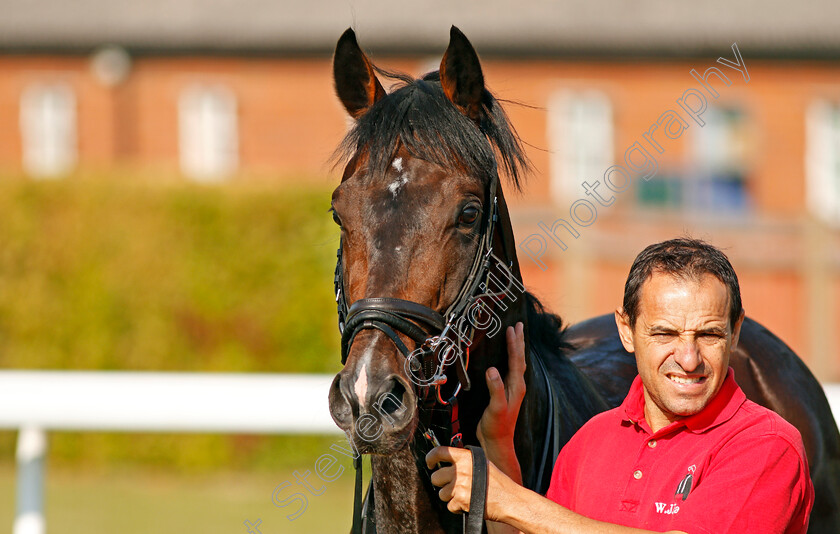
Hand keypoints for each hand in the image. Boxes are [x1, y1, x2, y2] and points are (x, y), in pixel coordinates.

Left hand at [426, 445, 517, 524]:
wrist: (509, 500)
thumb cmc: (498, 483)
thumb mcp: (482, 463)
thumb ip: (465, 460)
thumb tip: (449, 460)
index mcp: (465, 458)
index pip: (439, 452)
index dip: (430, 457)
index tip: (430, 463)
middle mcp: (460, 470)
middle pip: (435, 477)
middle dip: (442, 483)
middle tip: (453, 486)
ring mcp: (459, 486)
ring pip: (441, 494)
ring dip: (450, 497)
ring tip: (464, 495)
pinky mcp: (460, 501)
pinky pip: (449, 506)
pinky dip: (457, 507)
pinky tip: (468, 503)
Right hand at [477, 322, 525, 481]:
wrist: (497, 442)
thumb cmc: (497, 426)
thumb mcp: (496, 407)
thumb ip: (496, 388)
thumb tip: (492, 369)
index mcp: (516, 386)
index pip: (516, 360)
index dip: (513, 344)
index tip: (511, 328)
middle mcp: (516, 385)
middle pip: (520, 358)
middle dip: (519, 341)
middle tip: (519, 324)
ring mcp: (511, 389)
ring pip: (516, 363)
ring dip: (516, 348)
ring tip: (515, 335)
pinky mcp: (504, 392)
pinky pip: (509, 369)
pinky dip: (509, 358)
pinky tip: (505, 357)